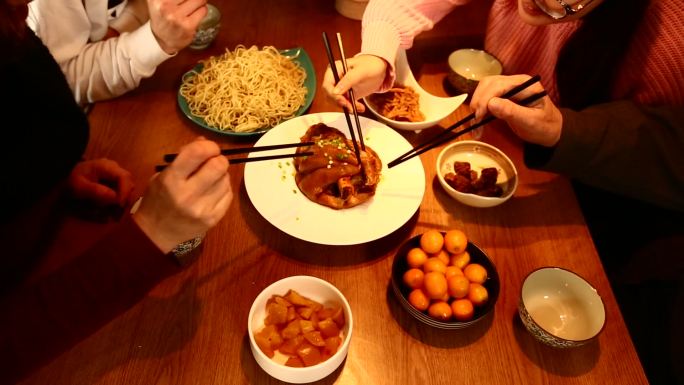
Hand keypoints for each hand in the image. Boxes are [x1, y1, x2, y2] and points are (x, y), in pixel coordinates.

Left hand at [68, 158, 134, 206]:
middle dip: (125, 198)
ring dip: (123, 200)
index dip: (125, 191)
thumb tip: (115, 198)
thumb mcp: (79, 186)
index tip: (120, 205)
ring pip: (127, 188)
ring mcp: (114, 174)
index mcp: (106, 166)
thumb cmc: (71, 180)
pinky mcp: (113, 181)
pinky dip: (119, 200)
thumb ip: (96, 191)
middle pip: (129, 182)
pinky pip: (122, 190)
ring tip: (114, 212)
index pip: (124, 177)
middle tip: (117, 211)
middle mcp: (114, 168)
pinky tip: (112, 207)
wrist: (66, 176)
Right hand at [132, 138, 232, 252]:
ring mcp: (202, 209)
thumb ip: (183, 157)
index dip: (209, 146)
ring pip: (226, 180)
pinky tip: (212, 191)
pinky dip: (223, 189)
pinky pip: (228, 195)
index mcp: (171, 180)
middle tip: (213, 162)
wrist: (156, 234)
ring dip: (221, 175)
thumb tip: (205, 142)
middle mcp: (188, 194)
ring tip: (209, 180)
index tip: (209, 149)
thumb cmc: (157, 200)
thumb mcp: (162, 175)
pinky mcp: (213, 219)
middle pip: (218, 166)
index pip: (197, 153)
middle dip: (219, 159)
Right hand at [147, 0, 207, 53]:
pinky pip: (203, 10)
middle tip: (191, 2)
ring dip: (199, 2)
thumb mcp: (159, 0)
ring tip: (193, 6)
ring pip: (199, 0)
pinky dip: (202, 10)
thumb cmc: (162, 15)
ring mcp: (176, 16)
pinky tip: (195, 14)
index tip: (185, 1)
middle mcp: (164, 6)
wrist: (161, 40)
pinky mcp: (188, 26)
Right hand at [322, 54, 387, 112]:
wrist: (379, 69)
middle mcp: (335, 78)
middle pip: (330, 95)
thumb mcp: (361, 71)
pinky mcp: (345, 94)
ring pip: (336, 101)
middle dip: (340, 103)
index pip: (327, 85)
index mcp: (335, 69)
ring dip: (347, 106)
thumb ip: (348, 80)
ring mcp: (339, 86)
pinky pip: (344, 104)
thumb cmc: (370, 65)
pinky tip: (359, 107)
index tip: (343, 101)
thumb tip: (336, 92)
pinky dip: (351, 107)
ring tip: (359, 107)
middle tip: (351, 107)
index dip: (333, 95)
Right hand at [470, 75, 562, 146]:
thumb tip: (491, 104)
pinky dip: (479, 108)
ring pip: (484, 88)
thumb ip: (512, 112)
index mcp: (525, 84)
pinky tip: (478, 121)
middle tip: (475, 121)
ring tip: (475, 123)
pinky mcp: (502, 95)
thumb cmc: (544, 126)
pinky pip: (486, 96)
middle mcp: (515, 82)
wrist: (549, 130)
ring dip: (476, 104)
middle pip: (488, 83)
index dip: (485, 98)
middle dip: (478, 101)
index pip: (499, 84)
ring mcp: (508, 87)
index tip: (478, 116)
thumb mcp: (530, 122)